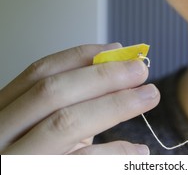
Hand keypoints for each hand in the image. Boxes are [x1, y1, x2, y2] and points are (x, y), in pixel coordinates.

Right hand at [0, 44, 159, 153]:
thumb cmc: (41, 157)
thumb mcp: (48, 126)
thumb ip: (74, 101)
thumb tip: (120, 66)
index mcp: (3, 112)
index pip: (38, 72)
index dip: (80, 57)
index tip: (117, 49)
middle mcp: (1, 134)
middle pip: (52, 92)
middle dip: (102, 76)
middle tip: (140, 70)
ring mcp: (17, 161)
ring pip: (65, 123)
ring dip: (116, 104)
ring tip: (148, 96)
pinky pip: (82, 162)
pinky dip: (116, 152)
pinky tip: (138, 150)